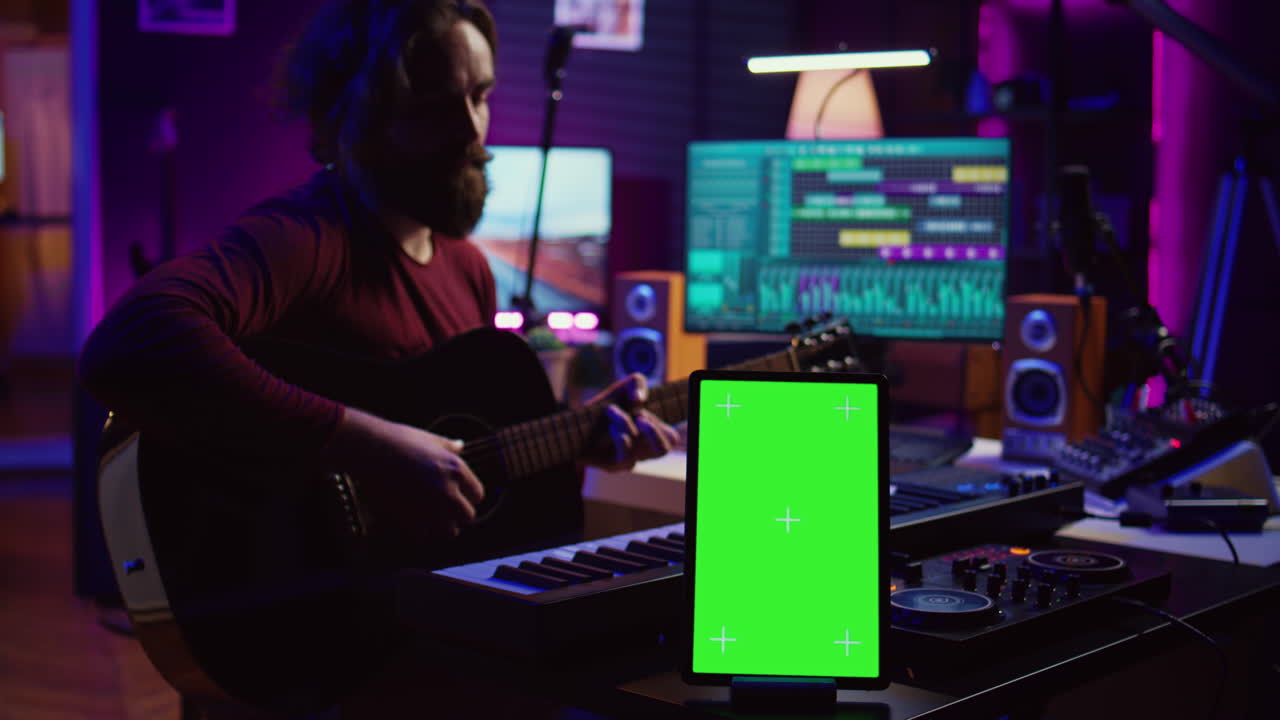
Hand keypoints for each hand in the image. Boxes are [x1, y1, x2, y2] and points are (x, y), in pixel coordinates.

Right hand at [325, 407, 484, 540]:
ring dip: (443, 526)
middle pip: (468, 515)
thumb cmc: (399, 440)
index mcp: (456, 469)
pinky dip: (422, 531)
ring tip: (431, 518)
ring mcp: (429, 507)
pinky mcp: (410, 518)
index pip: (477, 494)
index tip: (456, 494)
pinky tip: (413, 520)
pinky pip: (426, 536)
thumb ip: (448, 447)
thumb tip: (460, 445)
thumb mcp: (430, 439)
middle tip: (443, 508)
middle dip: (457, 513)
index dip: (467, 496)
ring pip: (450, 531)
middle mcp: (447, 490)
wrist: (370, 450)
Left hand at [582, 373, 680, 470]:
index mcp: (651, 434)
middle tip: (640, 416)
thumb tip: (639, 399)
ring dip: (625, 423)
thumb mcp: (623, 387)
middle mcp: (643, 450)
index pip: (671, 438)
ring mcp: (629, 459)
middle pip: (662, 449)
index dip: (662, 427)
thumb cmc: (605, 406)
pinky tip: (612, 427)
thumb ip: (637, 383)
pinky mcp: (614, 466)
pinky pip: (626, 459)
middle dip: (654, 431)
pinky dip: (621, 438)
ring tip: (611, 410)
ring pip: (639, 450)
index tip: (643, 413)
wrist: (576, 421)